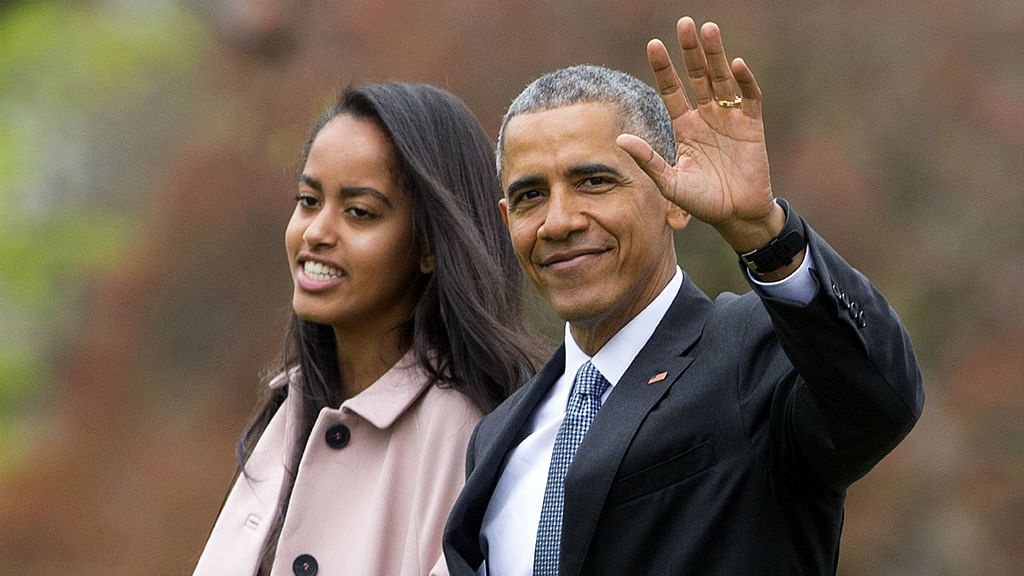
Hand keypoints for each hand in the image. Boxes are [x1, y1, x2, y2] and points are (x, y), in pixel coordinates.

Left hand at [617, 17, 783, 252]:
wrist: (736, 215)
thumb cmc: (702, 201)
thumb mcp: (670, 183)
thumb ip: (649, 160)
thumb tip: (620, 139)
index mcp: (685, 126)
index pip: (672, 90)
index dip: (664, 68)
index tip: (654, 44)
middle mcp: (706, 116)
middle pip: (697, 76)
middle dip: (690, 51)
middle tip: (683, 22)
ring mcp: (730, 119)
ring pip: (721, 79)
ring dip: (715, 55)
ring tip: (707, 29)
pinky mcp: (752, 126)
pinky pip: (749, 98)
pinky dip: (744, 81)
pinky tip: (736, 65)